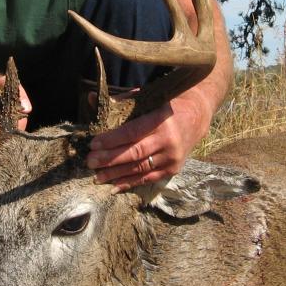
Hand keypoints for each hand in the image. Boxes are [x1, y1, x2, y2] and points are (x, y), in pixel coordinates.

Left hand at [86, 96, 208, 190]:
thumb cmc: (163, 106)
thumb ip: (120, 102)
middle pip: (135, 152)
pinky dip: (130, 183)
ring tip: (97, 176)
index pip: (132, 131)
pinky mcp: (173, 169)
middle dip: (110, 159)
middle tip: (90, 162)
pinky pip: (148, 178)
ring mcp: (172, 156)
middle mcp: (168, 139)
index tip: (93, 144)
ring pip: (140, 168)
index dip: (112, 139)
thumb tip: (90, 99)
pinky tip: (114, 186)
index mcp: (161, 119)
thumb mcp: (146, 98)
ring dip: (116, 174)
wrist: (195, 118)